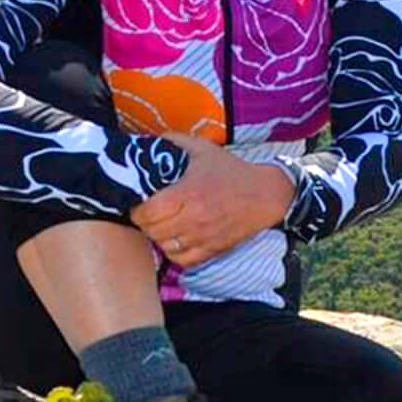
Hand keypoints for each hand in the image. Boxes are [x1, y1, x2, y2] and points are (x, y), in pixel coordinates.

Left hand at [131, 134, 296, 266]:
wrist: (265, 194)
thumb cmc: (231, 171)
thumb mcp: (202, 149)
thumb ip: (173, 142)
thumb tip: (149, 142)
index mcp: (188, 193)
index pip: (148, 212)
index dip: (137, 209)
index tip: (138, 202)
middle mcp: (194, 219)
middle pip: (153, 230)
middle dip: (144, 222)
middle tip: (147, 213)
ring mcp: (203, 237)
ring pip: (165, 246)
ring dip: (157, 237)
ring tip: (160, 225)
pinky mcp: (212, 250)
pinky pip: (182, 260)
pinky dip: (174, 252)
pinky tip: (175, 238)